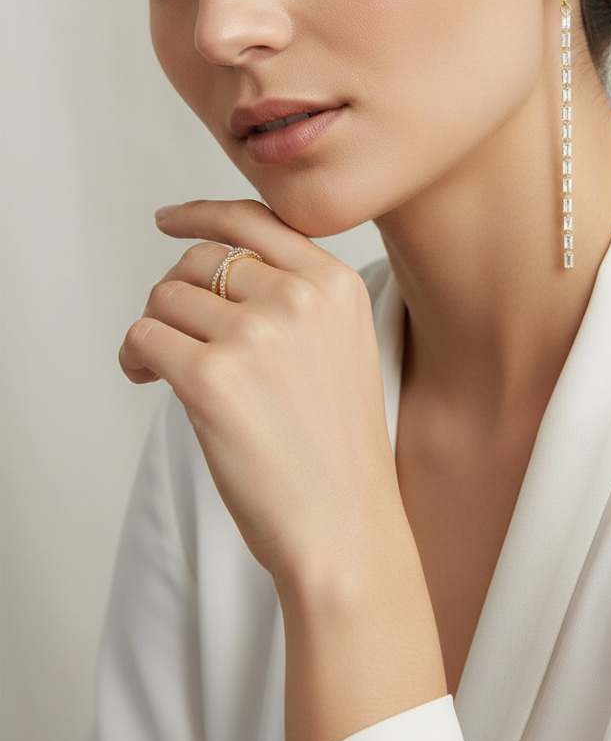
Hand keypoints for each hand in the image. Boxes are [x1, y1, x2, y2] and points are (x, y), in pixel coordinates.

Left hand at [119, 199, 402, 592]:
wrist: (345, 526)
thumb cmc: (337, 451)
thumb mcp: (343, 347)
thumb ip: (296, 297)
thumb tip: (214, 268)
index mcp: (335, 284)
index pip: (254, 221)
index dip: (201, 214)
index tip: (169, 220)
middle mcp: (298, 298)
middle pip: (201, 259)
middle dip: (176, 292)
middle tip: (173, 334)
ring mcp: (255, 335)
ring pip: (166, 295)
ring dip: (153, 328)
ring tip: (158, 366)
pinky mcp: (210, 377)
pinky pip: (144, 336)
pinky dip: (134, 355)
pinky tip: (147, 379)